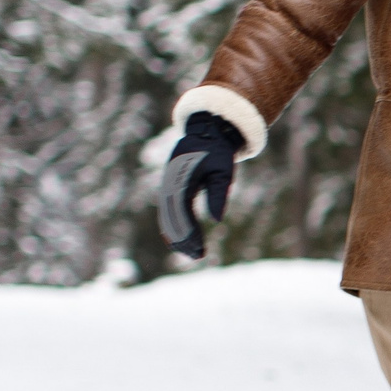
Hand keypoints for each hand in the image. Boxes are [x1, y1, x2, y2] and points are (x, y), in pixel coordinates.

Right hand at [156, 112, 245, 258]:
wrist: (206, 133)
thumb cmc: (217, 153)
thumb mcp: (222, 171)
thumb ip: (218, 193)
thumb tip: (217, 219)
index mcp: (181, 181)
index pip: (182, 213)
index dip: (190, 233)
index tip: (199, 249)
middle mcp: (170, 186)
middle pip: (172, 219)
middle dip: (184, 240)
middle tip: (198, 257)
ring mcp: (168, 188)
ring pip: (168, 218)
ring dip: (178, 237)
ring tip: (193, 254)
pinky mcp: (171, 190)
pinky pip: (169, 213)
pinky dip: (174, 229)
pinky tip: (181, 243)